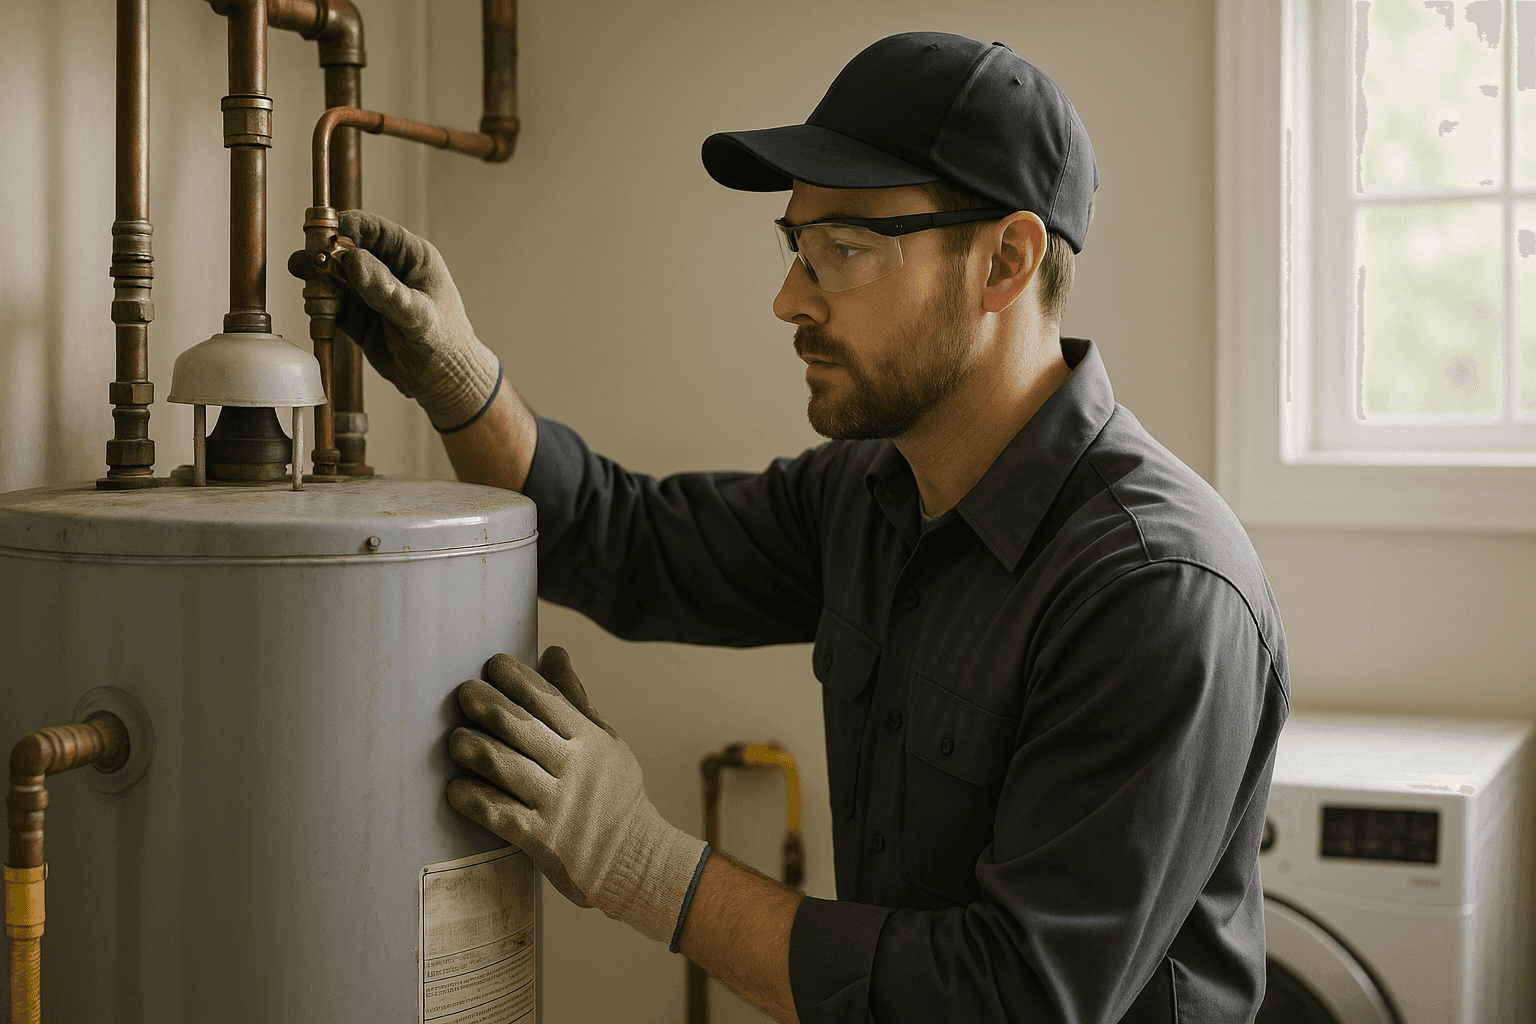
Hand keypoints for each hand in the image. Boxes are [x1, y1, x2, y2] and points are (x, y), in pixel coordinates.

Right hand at [335, 209, 501, 430]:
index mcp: (411, 257)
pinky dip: (319, 304)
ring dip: (317, 279)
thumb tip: (353, 260)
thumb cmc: (446, 347)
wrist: (443, 384)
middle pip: (345, 248)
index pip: (373, 228)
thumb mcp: (418, 317)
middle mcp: (388, 269)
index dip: (345, 228)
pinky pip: (329, 301)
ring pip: (332, 274)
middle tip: (309, 265)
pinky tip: (319, 311)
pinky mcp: (356, 315)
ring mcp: (370, 291)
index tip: (324, 238)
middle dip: (323, 254)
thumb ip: (386, 290)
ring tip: (313, 292)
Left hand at [447, 647, 707, 943]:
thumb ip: (575, 699)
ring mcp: (557, 804)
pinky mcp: (541, 840)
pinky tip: (455, 788)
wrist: (633, 860)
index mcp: (590, 739)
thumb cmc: (614, 794)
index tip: (492, 664)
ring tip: (456, 739)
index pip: (549, 699)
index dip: (517, 678)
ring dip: (476, 749)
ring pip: (507, 768)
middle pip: (523, 729)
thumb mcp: (605, 741)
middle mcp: (574, 768)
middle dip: (490, 706)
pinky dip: (475, 799)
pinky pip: (500, 814)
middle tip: (465, 692)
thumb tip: (552, 652)